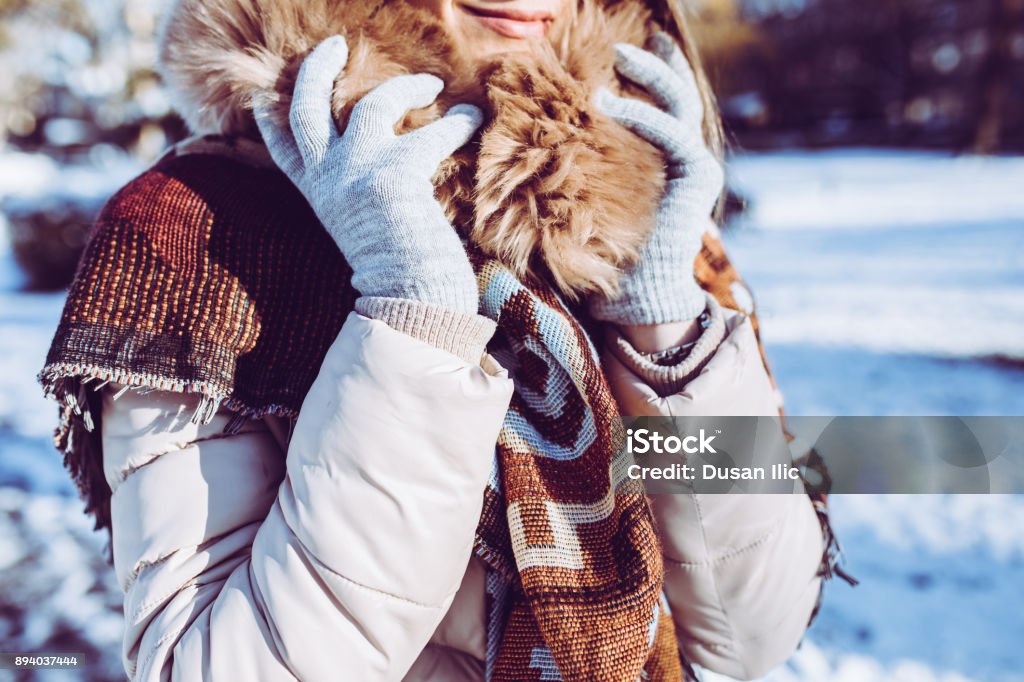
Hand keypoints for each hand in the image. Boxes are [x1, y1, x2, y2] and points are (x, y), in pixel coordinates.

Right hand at [254, 36, 483, 314]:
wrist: (408, 302)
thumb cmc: (395, 276)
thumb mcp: (360, 229)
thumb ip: (357, 197)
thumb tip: (377, 174)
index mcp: (317, 195)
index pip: (282, 147)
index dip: (270, 116)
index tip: (265, 95)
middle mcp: (329, 180)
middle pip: (304, 108)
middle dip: (314, 69)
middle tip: (335, 45)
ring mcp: (357, 174)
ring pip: (369, 105)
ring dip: (405, 87)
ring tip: (432, 84)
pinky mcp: (395, 174)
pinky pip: (432, 133)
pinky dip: (458, 123)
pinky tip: (474, 119)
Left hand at [589, 33, 724, 325]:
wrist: (638, 292)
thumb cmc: (609, 250)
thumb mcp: (600, 195)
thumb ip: (598, 165)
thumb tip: (555, 136)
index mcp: (671, 162)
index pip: (667, 106)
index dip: (654, 74)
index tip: (629, 48)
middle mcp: (691, 160)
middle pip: (681, 96)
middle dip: (659, 63)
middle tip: (628, 41)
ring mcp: (699, 168)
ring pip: (682, 105)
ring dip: (652, 76)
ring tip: (619, 56)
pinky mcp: (700, 179)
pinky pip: (675, 134)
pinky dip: (645, 116)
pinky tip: (613, 105)